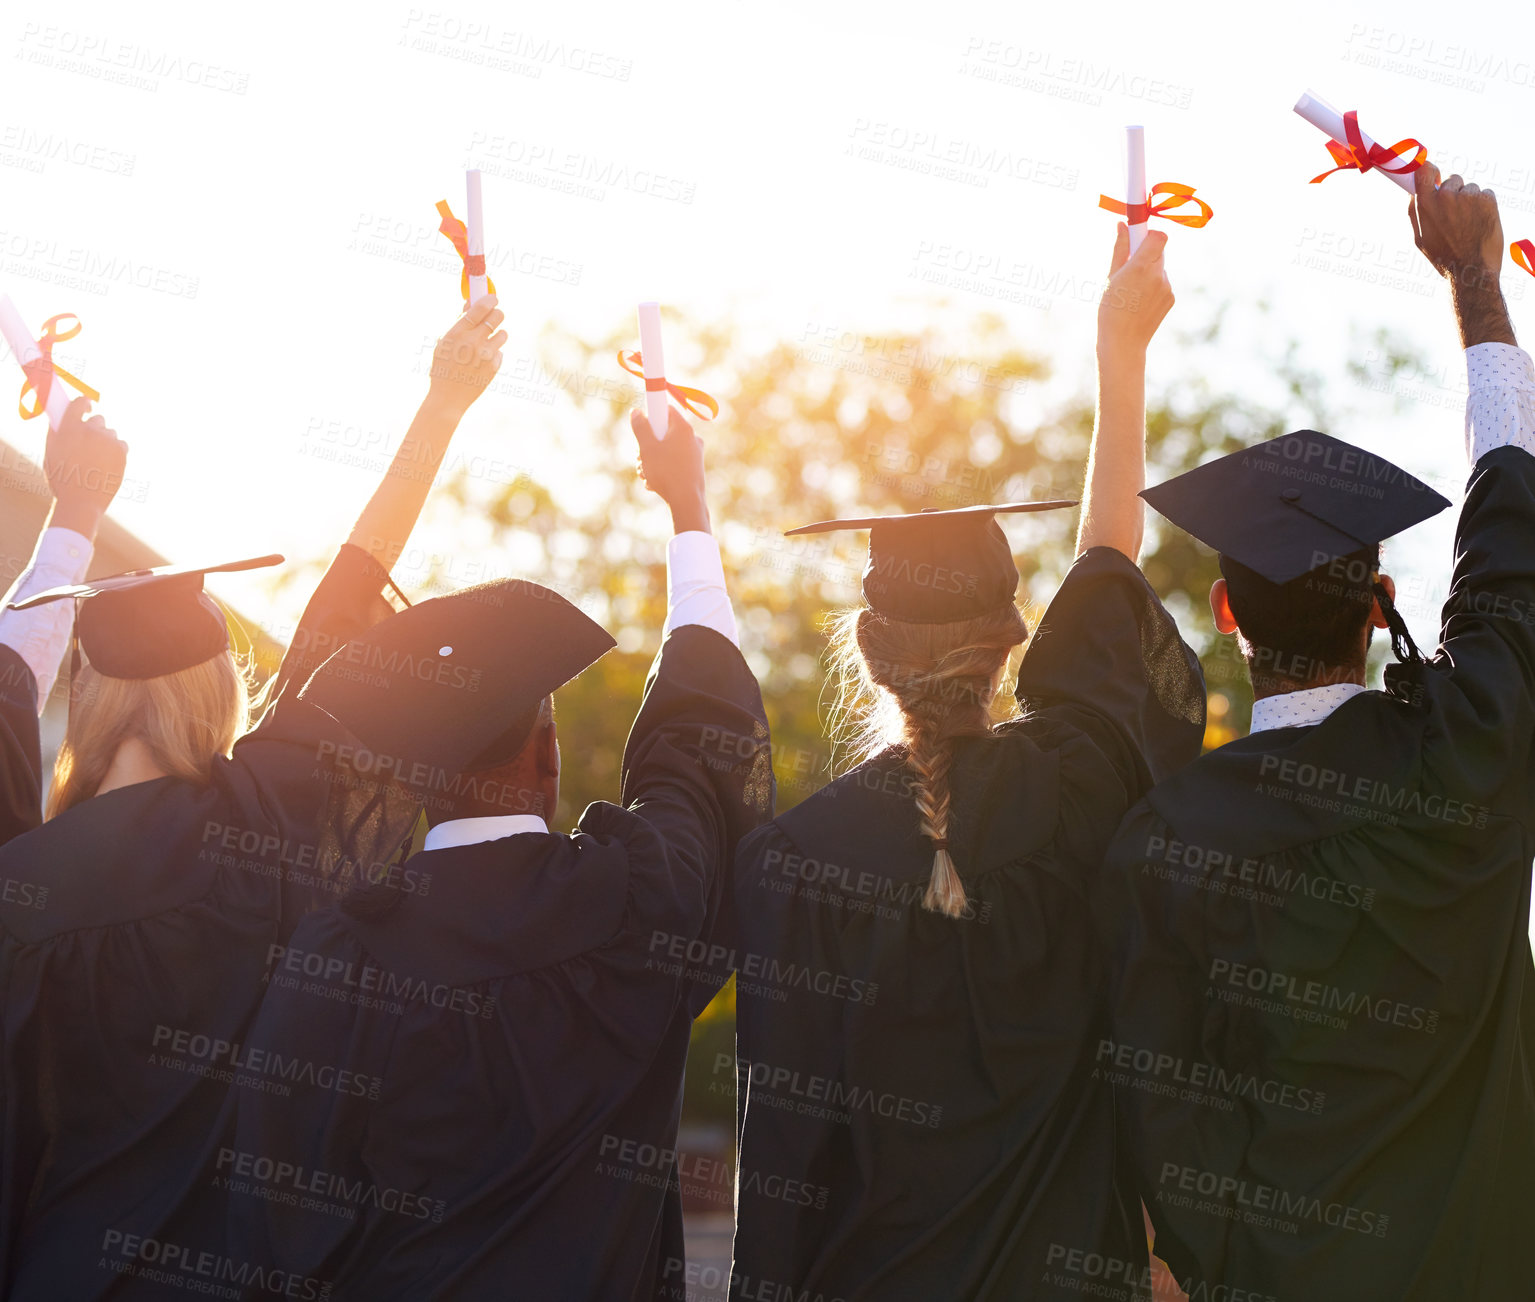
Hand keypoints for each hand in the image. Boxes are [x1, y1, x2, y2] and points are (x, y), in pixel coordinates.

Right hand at [44, 396, 126, 537]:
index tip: (88, 406)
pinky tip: (107, 464)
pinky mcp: (121, 451)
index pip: (79, 403)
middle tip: (89, 444)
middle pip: (98, 419)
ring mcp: (107, 440)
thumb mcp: (51, 454)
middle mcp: (89, 430)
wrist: (82, 501)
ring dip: (105, 441)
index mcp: (68, 428)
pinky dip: (116, 451)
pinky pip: (121, 444)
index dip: (84, 403)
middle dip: (94, 428)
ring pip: (110, 433)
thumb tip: (60, 420)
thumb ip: (56, 434)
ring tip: (97, 460)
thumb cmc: (63, 480)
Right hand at [426, 294, 505, 415]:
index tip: (493, 297)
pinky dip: (493, 354)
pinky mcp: (494, 366)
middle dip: (497, 314)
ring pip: (503, 334)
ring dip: (497, 335)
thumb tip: (470, 301)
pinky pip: (499, 352)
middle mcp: (473, 342)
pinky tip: (481, 363)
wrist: (448, 398)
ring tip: (485, 344)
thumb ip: (458, 322)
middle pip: (498, 316)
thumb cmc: (443, 367)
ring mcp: (486, 354)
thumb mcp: (444, 342)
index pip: (480, 308)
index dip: (489, 299)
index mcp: (457, 333)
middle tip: (494, 316)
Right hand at [630, 407, 709, 533]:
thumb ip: (640, 427)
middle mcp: (692, 438)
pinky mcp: (694, 468)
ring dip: (652, 460)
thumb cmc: (667, 472)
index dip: (651, 416)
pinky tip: (655, 483)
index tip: (643, 427)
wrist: (687, 501)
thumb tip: (636, 412)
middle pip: (664, 432)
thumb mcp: (647, 447)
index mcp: (683, 428)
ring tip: (647, 474)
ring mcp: (694, 454)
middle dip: (648, 445)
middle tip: (641, 458)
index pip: (666, 410)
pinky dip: (662, 470)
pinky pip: (673, 462)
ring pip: (666, 450)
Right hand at [1098, 225, 1173, 354]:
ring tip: (1132, 292)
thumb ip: (1120, 248)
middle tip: (1129, 266)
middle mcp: (1159, 275)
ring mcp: (1167, 288)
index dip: (1149, 235)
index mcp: (1142, 267)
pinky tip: (1139, 302)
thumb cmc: (1111, 309)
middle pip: (1159, 251)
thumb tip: (1122, 225)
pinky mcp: (1171, 298)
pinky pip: (1163, 283)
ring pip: (1160, 268)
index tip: (1138, 238)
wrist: (1123, 343)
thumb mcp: (1111, 277)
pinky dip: (1153, 286)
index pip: (1159, 236)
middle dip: (1145, 254)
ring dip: (1148, 272)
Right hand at [1409, 163, 1503, 288]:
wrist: (1472, 269)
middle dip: (1454, 192)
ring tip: (1469, 224)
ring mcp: (1468, 196)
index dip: (1430, 170)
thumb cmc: (1443, 257)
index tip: (1434, 175)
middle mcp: (1446, 195)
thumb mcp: (1420, 238)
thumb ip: (1415, 213)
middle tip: (1456, 215)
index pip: (1425, 170)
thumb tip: (1414, 193)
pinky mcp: (1487, 199)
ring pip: (1470, 188)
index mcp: (1426, 204)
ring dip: (1471, 201)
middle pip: (1452, 180)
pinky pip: (1485, 193)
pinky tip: (1480, 223)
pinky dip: (1485, 205)